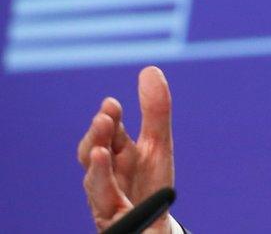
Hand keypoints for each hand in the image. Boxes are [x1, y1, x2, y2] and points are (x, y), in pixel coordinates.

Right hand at [77, 66, 174, 232]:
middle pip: (95, 157)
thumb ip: (155, 112)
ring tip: (100, 153)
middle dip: (97, 138)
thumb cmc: (149, 182)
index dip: (108, 119)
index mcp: (118, 155)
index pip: (108, 134)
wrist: (150, 225)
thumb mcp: (158, 146)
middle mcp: (107, 177)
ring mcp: (107, 202)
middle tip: (104, 119)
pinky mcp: (115, 225)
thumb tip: (150, 69)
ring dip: (97, 172)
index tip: (112, 104)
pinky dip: (113, 210)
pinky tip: (120, 206)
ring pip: (96, 189)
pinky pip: (112, 220)